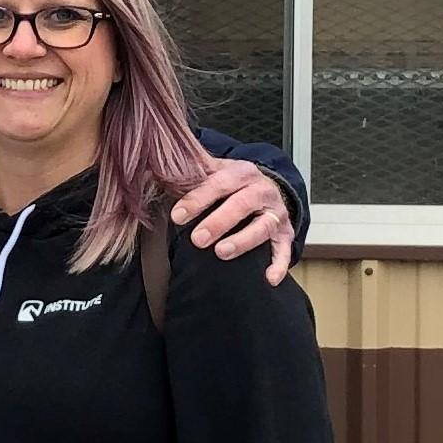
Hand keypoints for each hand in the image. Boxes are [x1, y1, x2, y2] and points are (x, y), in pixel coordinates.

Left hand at [170, 161, 296, 284]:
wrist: (265, 188)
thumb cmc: (232, 184)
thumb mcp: (215, 171)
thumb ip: (192, 170)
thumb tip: (158, 163)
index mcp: (241, 172)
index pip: (219, 183)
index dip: (198, 200)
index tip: (177, 216)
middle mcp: (262, 190)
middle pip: (242, 204)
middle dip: (219, 222)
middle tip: (198, 239)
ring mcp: (275, 213)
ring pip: (262, 227)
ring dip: (242, 241)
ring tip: (221, 252)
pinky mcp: (284, 233)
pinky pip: (283, 250)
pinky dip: (279, 264)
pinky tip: (269, 279)